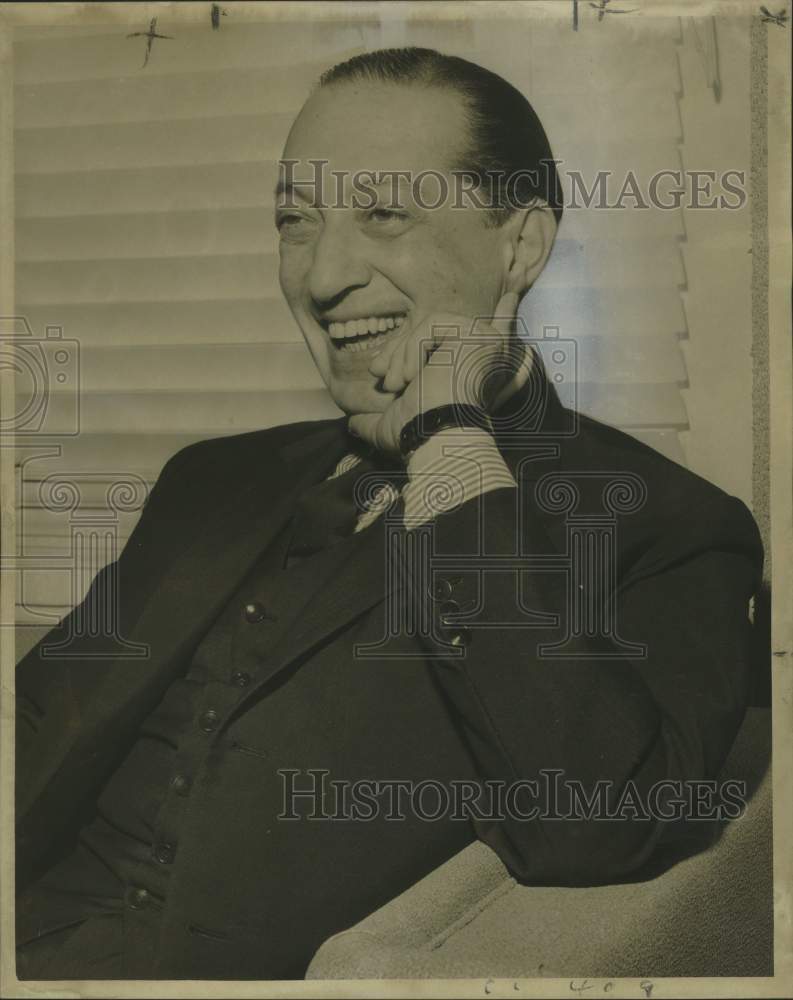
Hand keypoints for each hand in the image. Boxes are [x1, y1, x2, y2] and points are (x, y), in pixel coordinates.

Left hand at [348, 292, 520, 456]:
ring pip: (429, 326)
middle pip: (435, 331)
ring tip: (397, 384)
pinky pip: (432, 324)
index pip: (490, 338)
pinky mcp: (476, 334)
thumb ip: (373, 419)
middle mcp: (487, 355)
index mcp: (475, 371)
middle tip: (378, 372)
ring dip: (403, 354)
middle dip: (400, 349)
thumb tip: (352, 426)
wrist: (433, 437)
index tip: (512, 298)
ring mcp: (484, 342)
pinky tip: (411, 376)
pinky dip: (413, 348)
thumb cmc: (418, 435)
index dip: (504, 317)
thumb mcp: (391, 424)